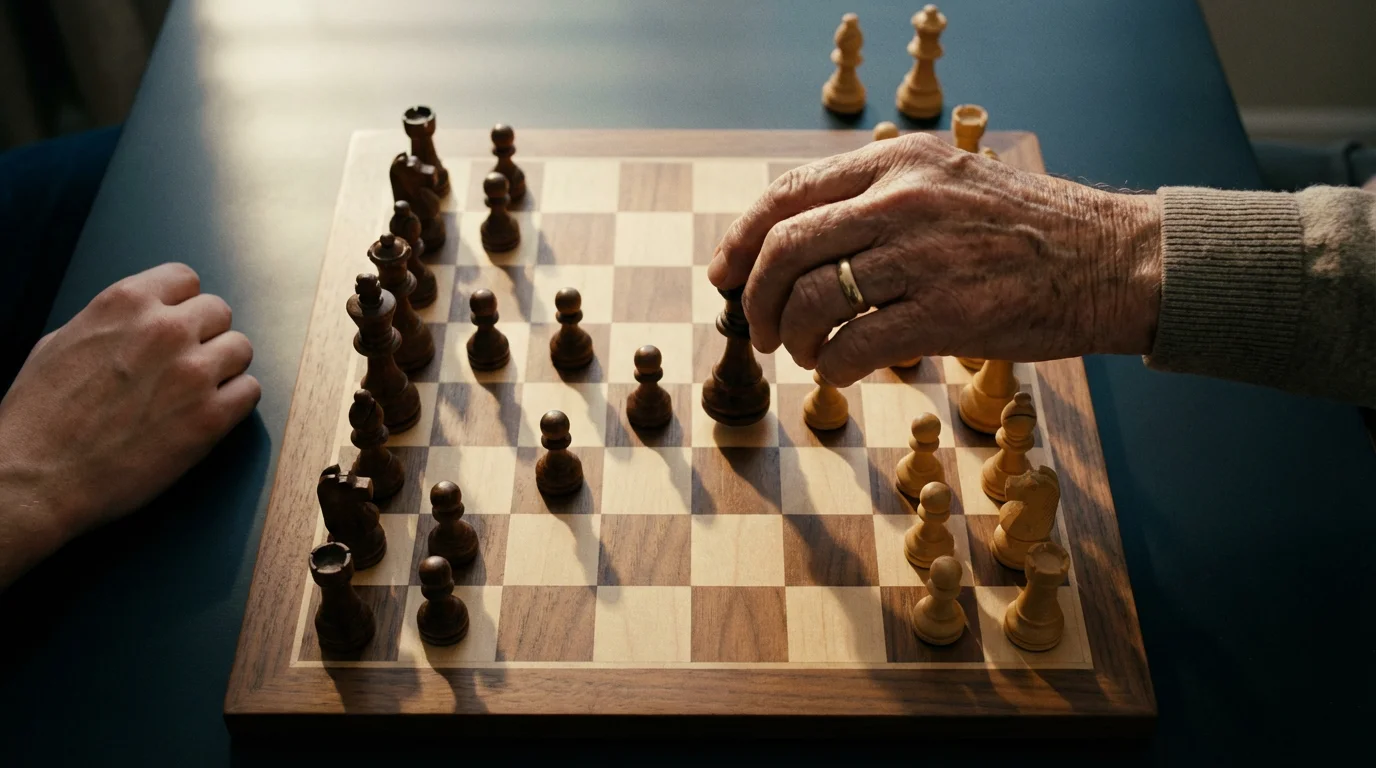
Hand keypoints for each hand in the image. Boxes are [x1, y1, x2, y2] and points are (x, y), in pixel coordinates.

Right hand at [0, 263, 259, 586]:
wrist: (37, 478)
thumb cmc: (39, 418)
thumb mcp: (60, 343)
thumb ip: (111, 324)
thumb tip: (136, 322)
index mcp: (126, 303)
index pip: (185, 279)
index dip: (182, 304)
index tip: (177, 324)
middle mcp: (165, 330)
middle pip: (220, 311)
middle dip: (205, 335)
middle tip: (186, 362)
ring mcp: (193, 373)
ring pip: (242, 348)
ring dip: (224, 367)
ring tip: (198, 390)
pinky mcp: (210, 418)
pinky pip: (250, 391)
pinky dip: (235, 401)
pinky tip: (209, 413)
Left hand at [707, 132, 1162, 385]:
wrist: (1109, 260)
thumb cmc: (1022, 229)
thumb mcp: (946, 182)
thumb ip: (876, 200)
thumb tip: (795, 244)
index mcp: (897, 163)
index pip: (787, 195)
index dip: (741, 240)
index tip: (723, 273)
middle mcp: (904, 200)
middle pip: (787, 249)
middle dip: (754, 298)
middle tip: (757, 330)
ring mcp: (925, 255)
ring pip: (814, 300)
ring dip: (793, 338)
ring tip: (806, 354)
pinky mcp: (948, 312)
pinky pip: (857, 344)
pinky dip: (833, 365)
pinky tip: (840, 371)